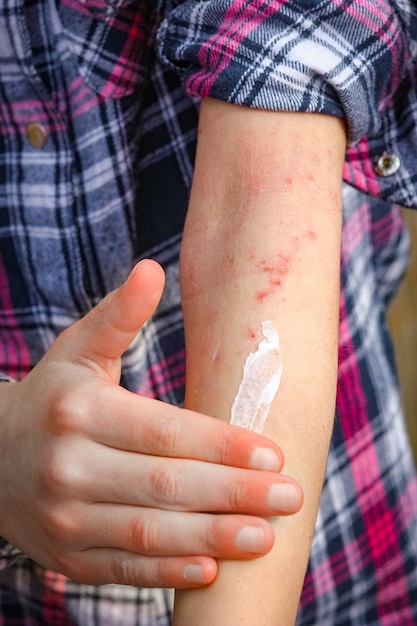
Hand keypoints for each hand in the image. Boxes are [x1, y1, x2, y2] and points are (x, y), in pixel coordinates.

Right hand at [0, 260, 301, 587]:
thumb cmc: (53, 397)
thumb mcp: (78, 351)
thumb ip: (119, 315)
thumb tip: (152, 269)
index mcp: (80, 411)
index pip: (163, 431)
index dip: (221, 444)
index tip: (273, 453)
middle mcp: (70, 466)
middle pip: (165, 485)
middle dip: (233, 493)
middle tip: (290, 496)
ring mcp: (65, 517)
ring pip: (149, 532)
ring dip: (213, 537)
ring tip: (267, 535)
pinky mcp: (68, 556)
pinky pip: (124, 568)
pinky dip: (169, 571)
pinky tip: (214, 568)